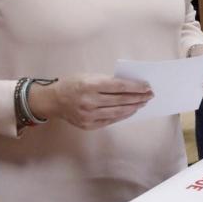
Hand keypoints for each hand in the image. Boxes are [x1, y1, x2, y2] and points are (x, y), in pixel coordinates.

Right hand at [29, 74, 152, 129]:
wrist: (53, 101)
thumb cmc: (73, 84)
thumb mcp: (88, 76)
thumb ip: (107, 81)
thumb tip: (130, 86)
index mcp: (90, 85)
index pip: (120, 87)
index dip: (136, 87)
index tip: (147, 87)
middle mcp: (90, 101)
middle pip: (121, 100)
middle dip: (138, 98)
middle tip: (150, 95)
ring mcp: (89, 115)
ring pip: (118, 112)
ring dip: (133, 107)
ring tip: (142, 103)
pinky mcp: (89, 125)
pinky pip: (111, 120)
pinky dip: (123, 115)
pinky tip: (130, 111)